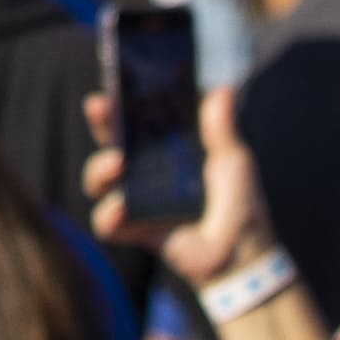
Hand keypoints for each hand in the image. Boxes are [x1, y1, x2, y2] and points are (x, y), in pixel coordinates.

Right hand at [83, 84, 271, 283]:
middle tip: (99, 107)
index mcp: (165, 149)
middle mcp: (144, 171)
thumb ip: (223, 129)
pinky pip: (106, 222)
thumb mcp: (234, 162)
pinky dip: (109, 215)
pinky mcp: (134, 230)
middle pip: (110, 140)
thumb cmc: (239, 205)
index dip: (121, 100)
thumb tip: (224, 89)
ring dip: (99, 167)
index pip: (136, 118)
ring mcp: (135, 200)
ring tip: (118, 164)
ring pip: (97, 178)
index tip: (114, 82)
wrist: (242, 256)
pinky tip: (123, 208)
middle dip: (101, 122)